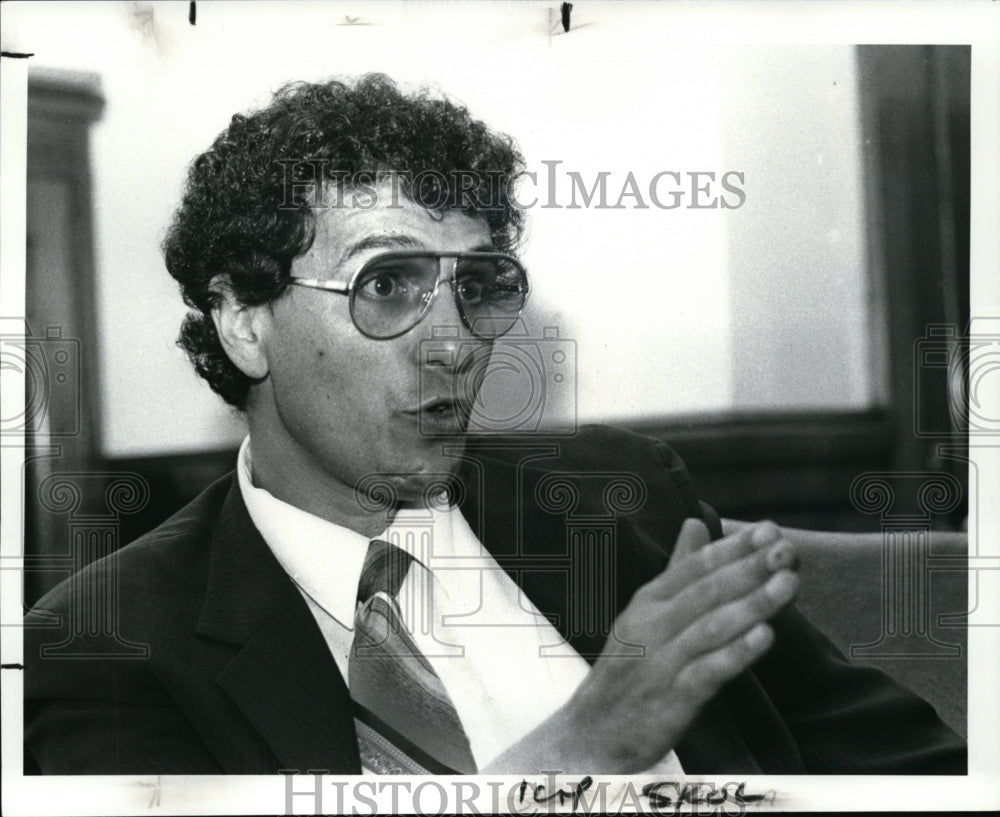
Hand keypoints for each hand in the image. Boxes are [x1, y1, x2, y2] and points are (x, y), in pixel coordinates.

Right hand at [483, 518, 798, 772]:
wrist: (591, 732)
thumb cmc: (628, 667)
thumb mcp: (646, 611)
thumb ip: (678, 569)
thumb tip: (696, 523)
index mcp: (649, 601)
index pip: (694, 567)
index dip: (732, 549)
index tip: (769, 530)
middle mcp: (652, 625)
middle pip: (706, 591)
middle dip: (749, 568)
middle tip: (786, 550)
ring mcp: (660, 662)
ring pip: (710, 627)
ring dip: (752, 604)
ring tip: (789, 583)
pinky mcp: (670, 700)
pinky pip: (706, 672)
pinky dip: (736, 654)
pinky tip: (766, 636)